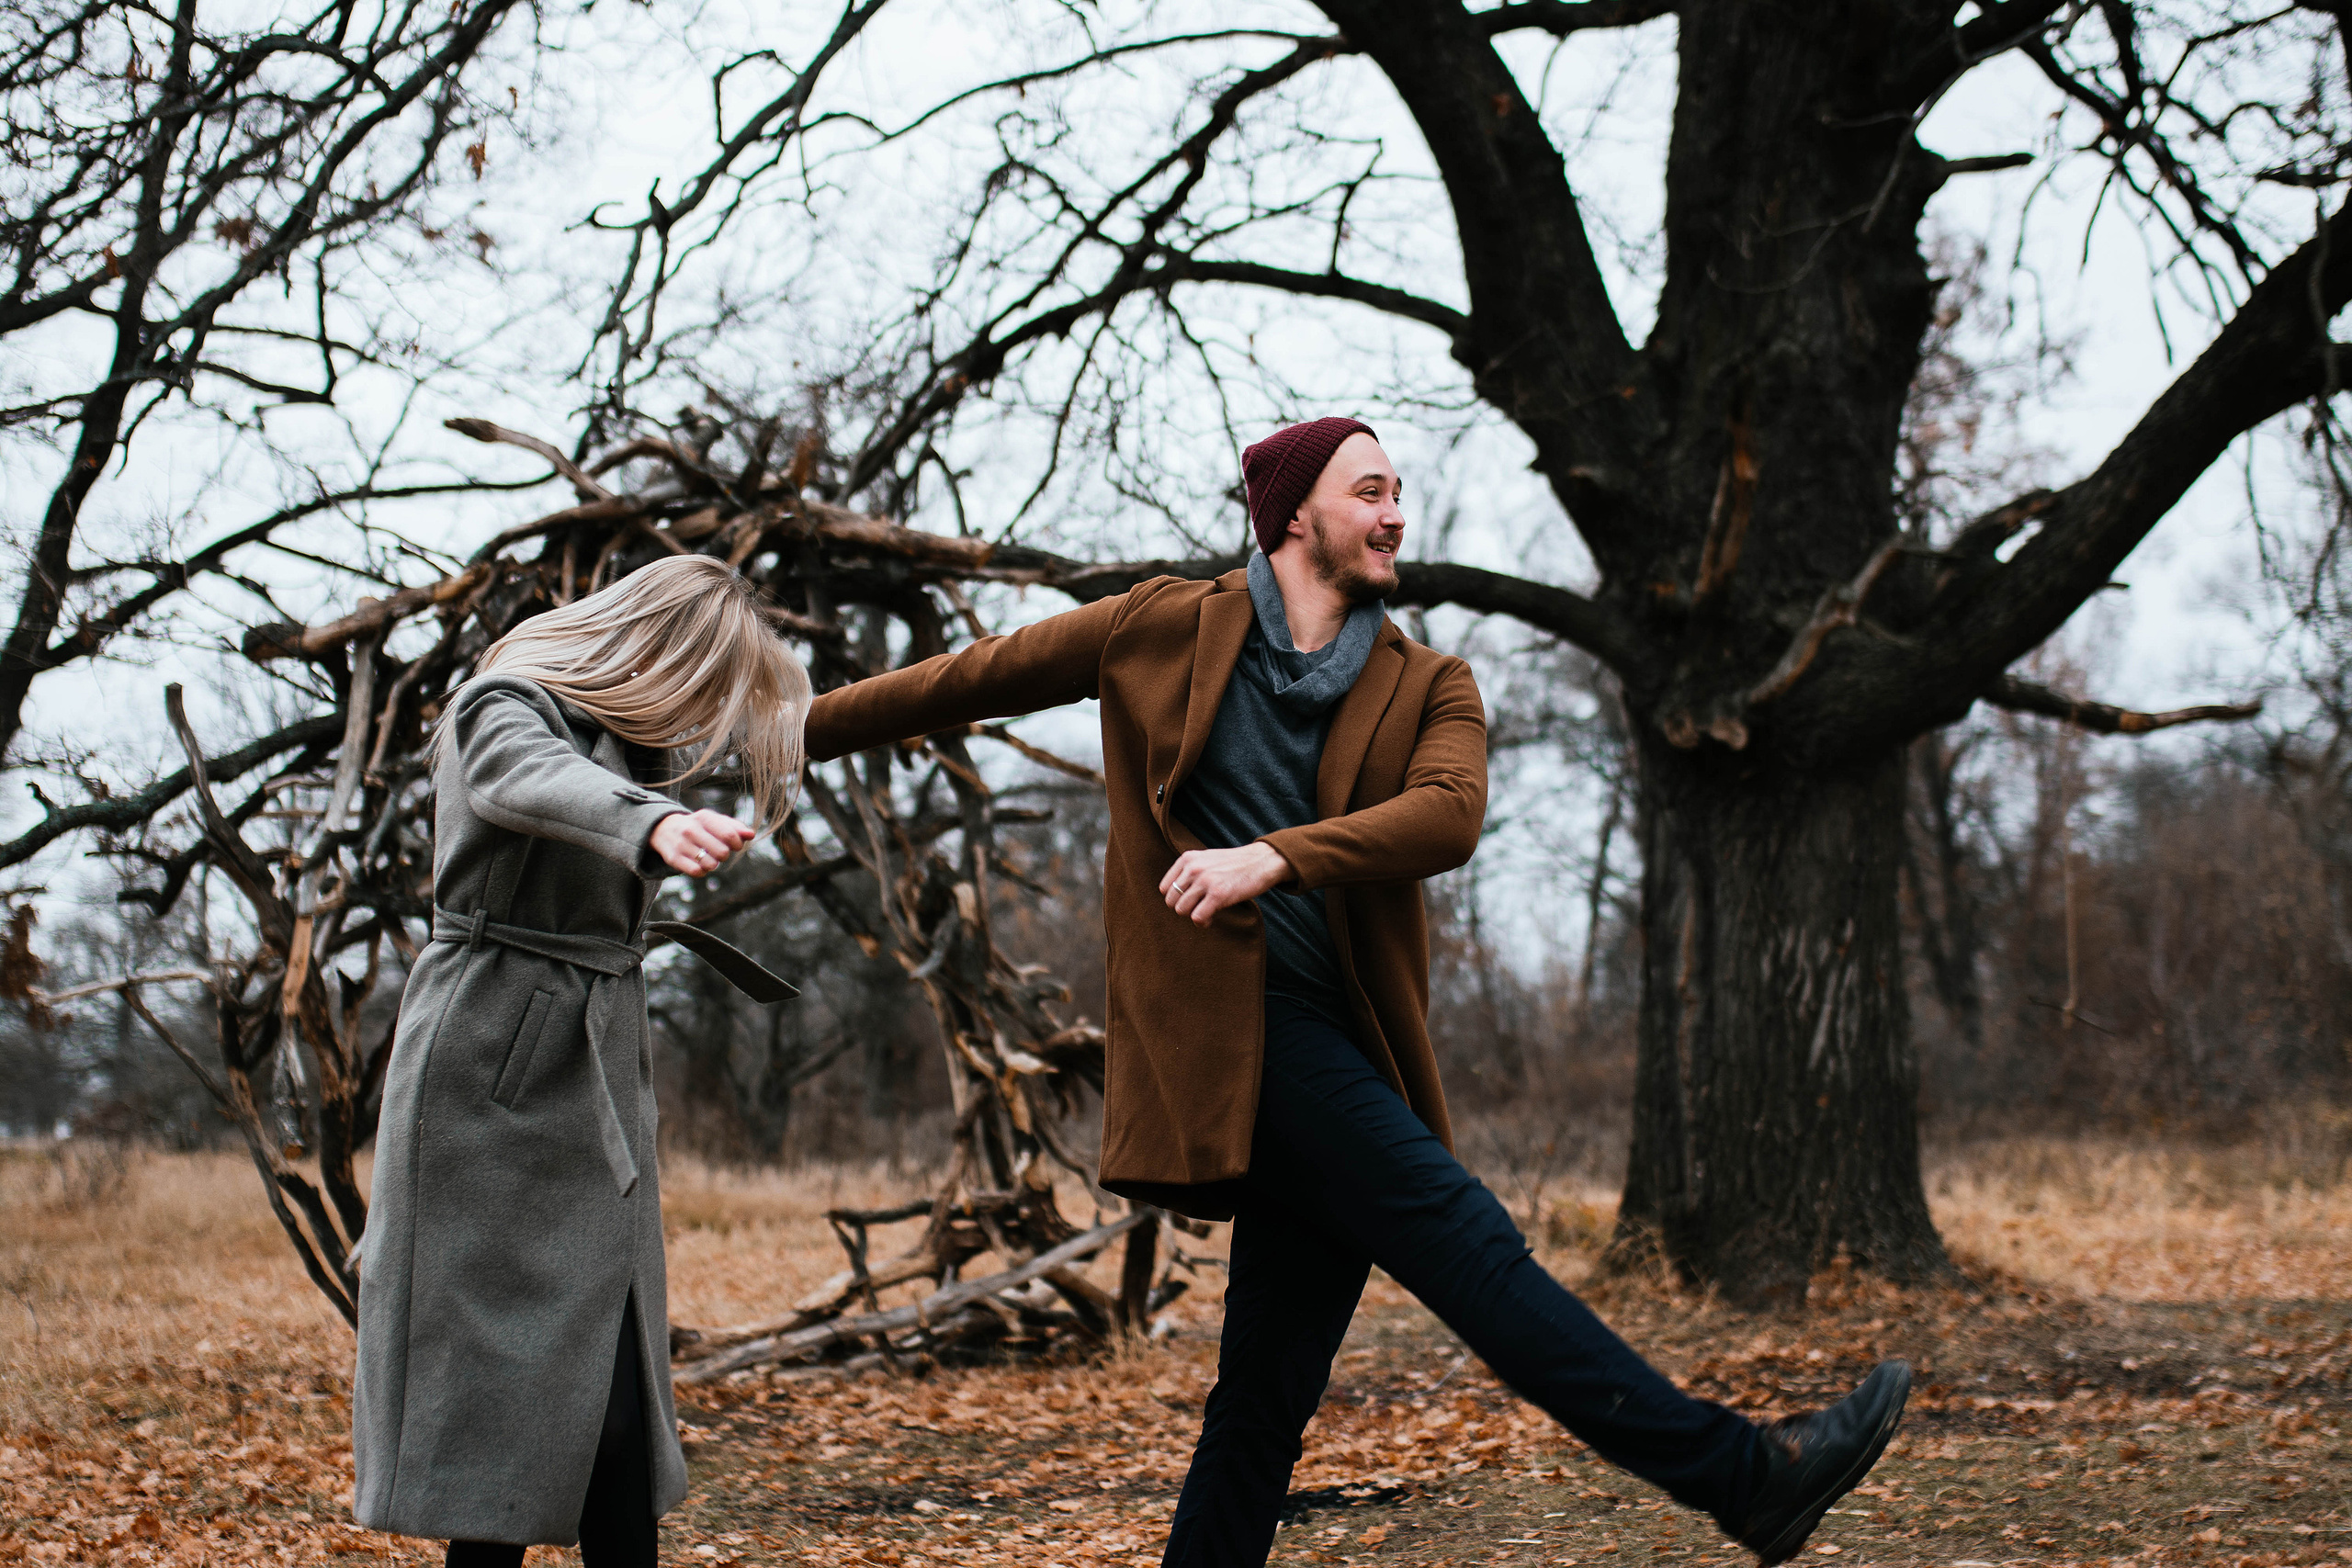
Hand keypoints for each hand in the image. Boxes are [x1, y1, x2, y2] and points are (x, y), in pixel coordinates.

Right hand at [650, 809, 754, 877]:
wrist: (664, 829)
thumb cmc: (698, 826)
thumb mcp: (714, 821)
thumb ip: (735, 827)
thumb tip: (751, 834)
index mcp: (704, 817)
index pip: (730, 835)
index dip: (738, 844)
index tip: (736, 846)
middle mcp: (691, 829)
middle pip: (722, 852)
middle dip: (725, 855)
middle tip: (719, 852)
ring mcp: (681, 844)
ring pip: (710, 864)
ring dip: (713, 864)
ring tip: (708, 858)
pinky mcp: (673, 858)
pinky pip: (697, 872)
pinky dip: (702, 871)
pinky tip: (699, 865)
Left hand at [1159, 842, 1291, 925]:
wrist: (1262, 861)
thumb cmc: (1235, 863)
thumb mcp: (1206, 858)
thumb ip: (1189, 871)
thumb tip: (1173, 895)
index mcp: (1187, 859)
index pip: (1164, 888)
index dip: (1176, 898)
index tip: (1190, 900)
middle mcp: (1193, 868)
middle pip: (1171, 901)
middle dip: (1184, 909)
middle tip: (1198, 908)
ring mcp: (1205, 881)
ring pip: (1182, 910)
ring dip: (1193, 916)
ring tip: (1206, 913)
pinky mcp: (1218, 895)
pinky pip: (1198, 917)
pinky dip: (1203, 922)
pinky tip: (1211, 918)